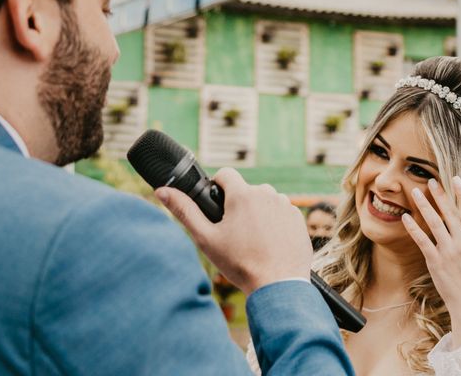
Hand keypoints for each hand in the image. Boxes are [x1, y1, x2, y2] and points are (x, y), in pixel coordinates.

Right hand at [155, 168, 311, 294]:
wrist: (278, 285)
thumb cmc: (240, 263)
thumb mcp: (206, 238)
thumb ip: (185, 211)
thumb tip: (162, 191)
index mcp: (243, 195)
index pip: (226, 174)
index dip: (217, 187)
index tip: (217, 206)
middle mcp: (267, 194)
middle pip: (246, 190)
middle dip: (238, 205)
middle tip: (233, 232)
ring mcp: (285, 205)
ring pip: (265, 201)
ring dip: (257, 213)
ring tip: (252, 240)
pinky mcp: (298, 219)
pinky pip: (281, 213)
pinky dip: (274, 223)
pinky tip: (269, 244)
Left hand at [401, 176, 460, 347]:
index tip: (455, 179)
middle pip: (450, 214)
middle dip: (440, 195)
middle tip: (430, 180)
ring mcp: (448, 252)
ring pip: (434, 223)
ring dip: (424, 206)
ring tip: (415, 192)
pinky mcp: (434, 261)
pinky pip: (421, 241)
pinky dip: (413, 228)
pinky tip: (405, 217)